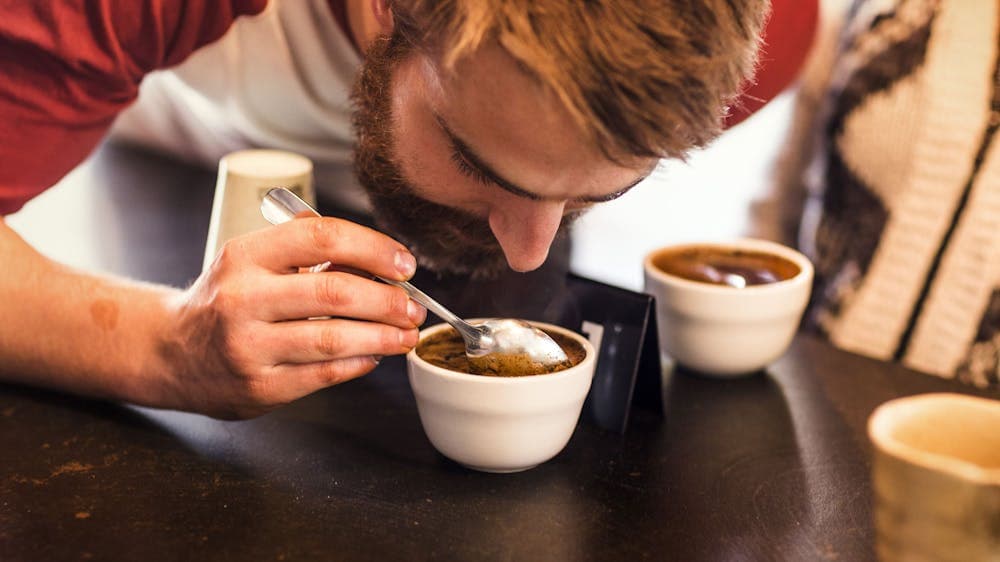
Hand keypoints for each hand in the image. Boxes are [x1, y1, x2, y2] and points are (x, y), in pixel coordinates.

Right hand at [159, 217, 425, 418]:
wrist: (172, 352)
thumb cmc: (227, 299)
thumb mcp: (253, 260)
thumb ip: (307, 250)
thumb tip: (380, 258)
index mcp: (245, 255)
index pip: (321, 237)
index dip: (373, 248)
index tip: (404, 263)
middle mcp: (242, 298)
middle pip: (334, 292)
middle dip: (388, 300)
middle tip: (414, 306)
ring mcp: (248, 346)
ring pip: (333, 339)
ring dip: (382, 336)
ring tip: (406, 334)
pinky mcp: (259, 386)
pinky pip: (323, 374)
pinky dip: (358, 363)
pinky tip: (373, 355)